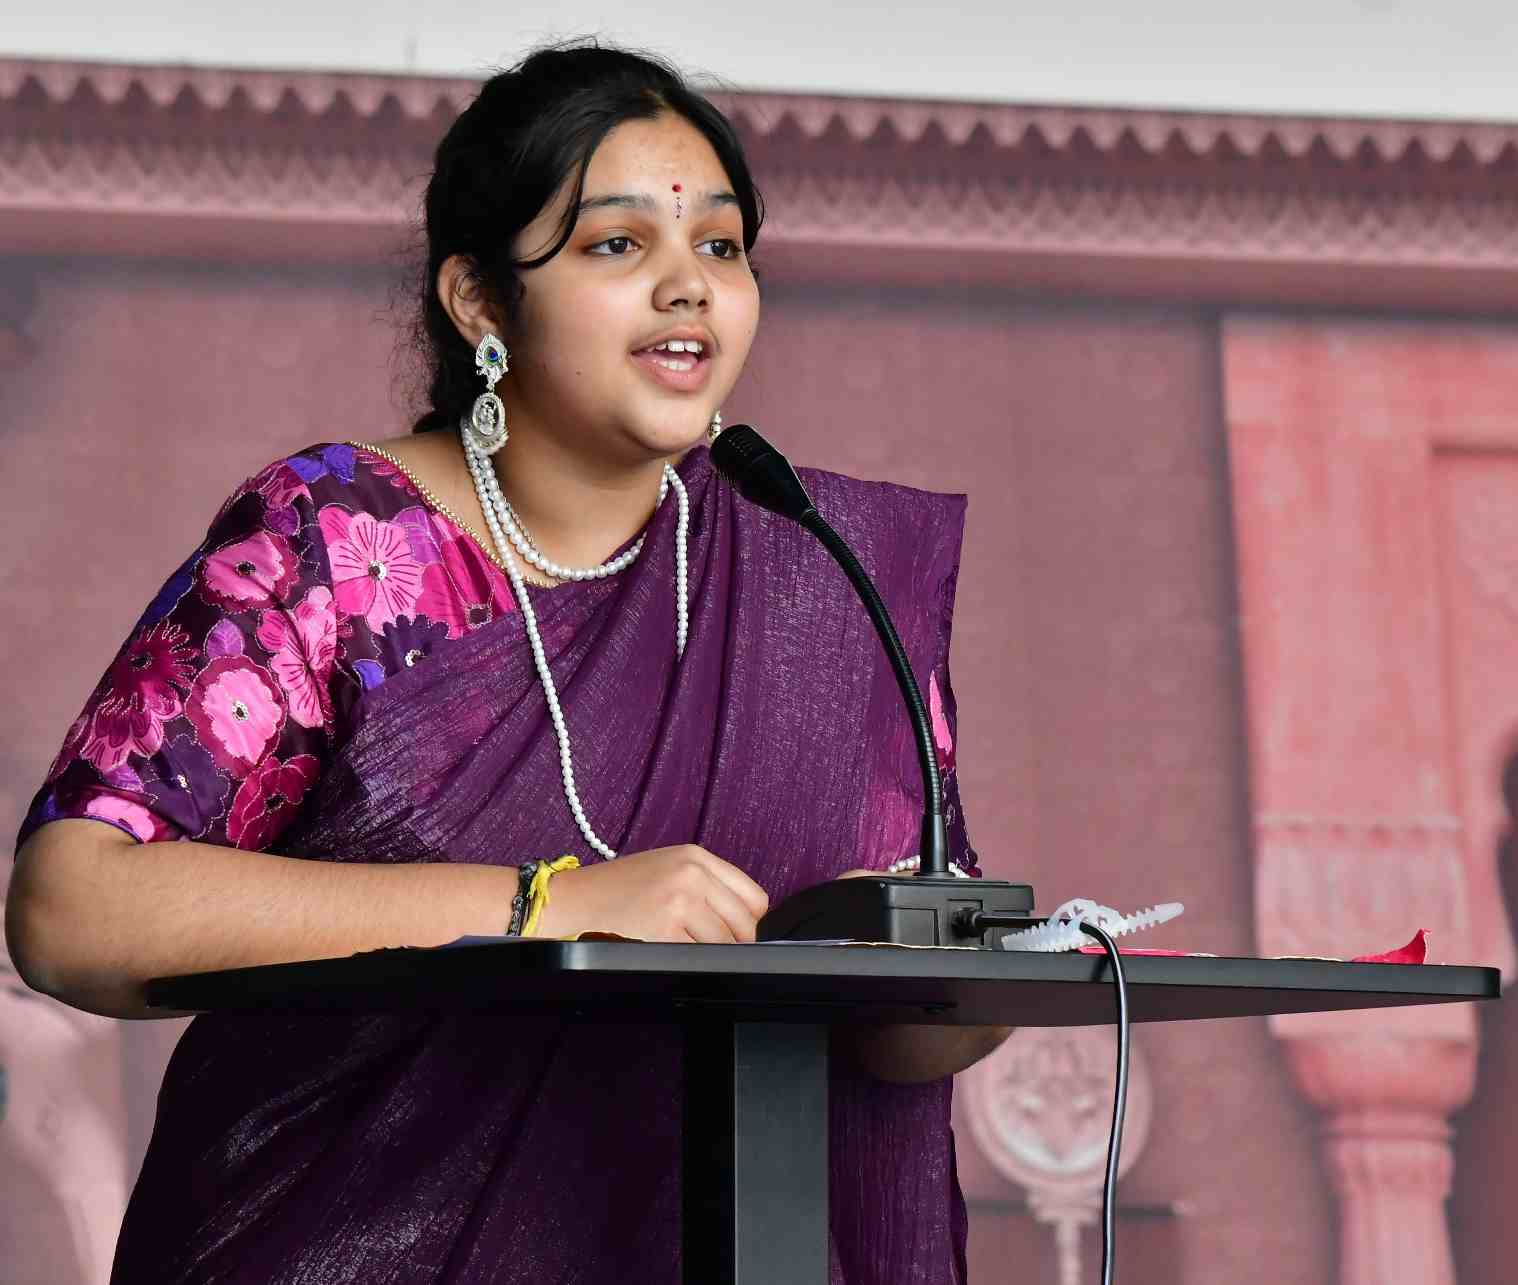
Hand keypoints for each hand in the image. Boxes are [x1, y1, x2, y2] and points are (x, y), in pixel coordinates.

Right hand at [532, 845, 769, 943]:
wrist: (570, 902)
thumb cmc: (613, 890)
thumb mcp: (665, 868)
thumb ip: (705, 885)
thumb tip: (741, 920)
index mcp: (695, 856)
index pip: (754, 896)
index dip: (747, 922)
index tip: (735, 933)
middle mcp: (691, 874)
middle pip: (744, 924)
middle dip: (732, 943)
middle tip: (706, 948)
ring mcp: (679, 901)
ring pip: (724, 944)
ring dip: (708, 954)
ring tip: (680, 948)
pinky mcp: (664, 929)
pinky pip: (699, 957)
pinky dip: (688, 963)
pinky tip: (666, 953)